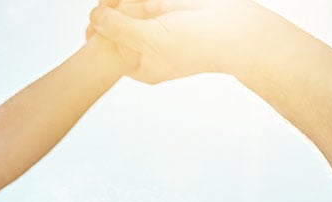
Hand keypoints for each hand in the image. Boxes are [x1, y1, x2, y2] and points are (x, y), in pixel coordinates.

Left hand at [89, 0, 279, 84]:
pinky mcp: (166, 9)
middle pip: (115, 30)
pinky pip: (143, 3)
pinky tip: (154, 2)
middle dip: (110, 13)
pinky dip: (137, 0)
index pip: (106, 52)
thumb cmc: (195, 41)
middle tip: (110, 3)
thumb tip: (93, 18)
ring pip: (127, 10)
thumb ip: (118, 29)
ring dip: (123, 2)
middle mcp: (147, 48)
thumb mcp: (150, 38)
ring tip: (145, 5)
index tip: (95, 20)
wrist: (238, 28)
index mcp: (140, 65)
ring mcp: (157, 27)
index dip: (97, 34)